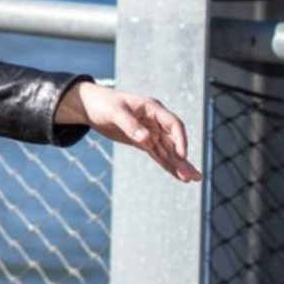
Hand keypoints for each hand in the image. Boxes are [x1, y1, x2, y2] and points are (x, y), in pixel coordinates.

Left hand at [58, 79, 202, 181]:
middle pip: (174, 141)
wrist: (90, 105)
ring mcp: (150, 131)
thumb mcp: (114, 112)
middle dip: (183, 159)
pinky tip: (177, 175)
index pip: (173, 125)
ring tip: (191, 179)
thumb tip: (146, 139)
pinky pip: (158, 154)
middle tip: (193, 176)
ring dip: (178, 164)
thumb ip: (130, 125)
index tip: (182, 155)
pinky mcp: (142, 141)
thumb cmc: (103, 103)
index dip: (180, 140)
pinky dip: (167, 164)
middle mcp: (155, 121)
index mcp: (153, 108)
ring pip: (168, 150)